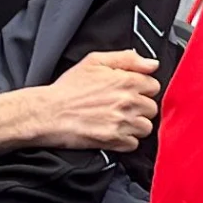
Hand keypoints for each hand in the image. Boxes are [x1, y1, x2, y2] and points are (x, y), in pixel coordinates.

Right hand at [0, 47, 160, 151]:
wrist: (49, 113)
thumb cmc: (68, 88)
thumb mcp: (94, 61)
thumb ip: (126, 59)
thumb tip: (151, 64)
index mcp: (125, 80)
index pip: (154, 86)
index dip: (142, 88)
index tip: (132, 91)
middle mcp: (127, 102)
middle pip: (152, 108)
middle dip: (140, 107)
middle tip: (123, 106)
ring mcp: (122, 122)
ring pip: (146, 127)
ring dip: (135, 125)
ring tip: (119, 120)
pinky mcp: (114, 140)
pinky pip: (134, 144)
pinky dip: (126, 140)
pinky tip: (113, 132)